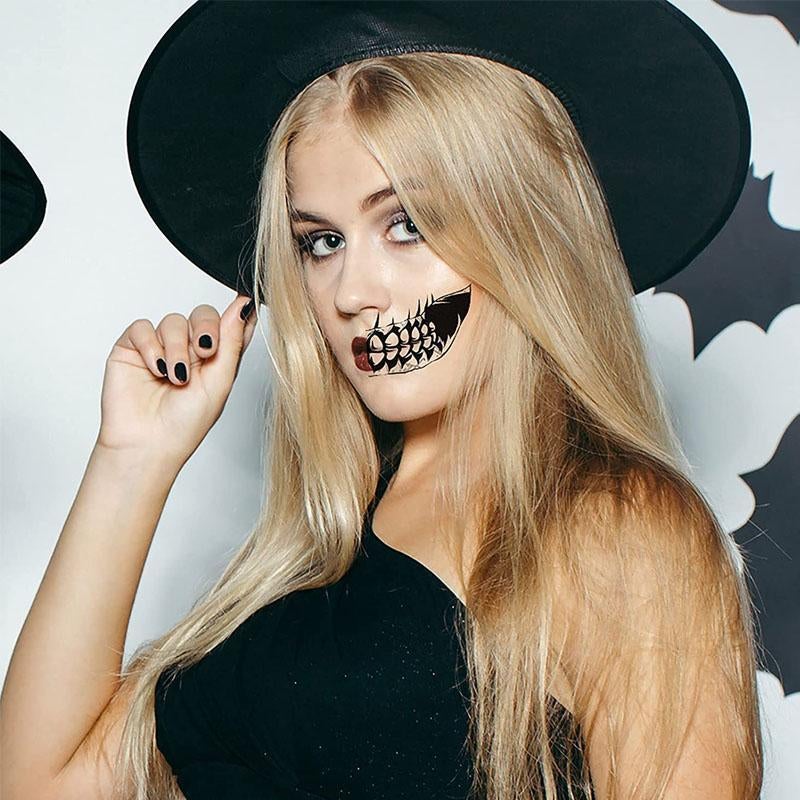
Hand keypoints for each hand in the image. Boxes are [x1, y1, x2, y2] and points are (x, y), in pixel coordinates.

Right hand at [96, 295, 257, 467]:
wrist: (148, 444)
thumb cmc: (186, 423)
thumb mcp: (220, 381)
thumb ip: (232, 342)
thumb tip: (245, 305)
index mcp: (215, 358)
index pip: (229, 325)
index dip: (237, 313)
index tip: (245, 302)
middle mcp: (189, 350)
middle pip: (202, 314)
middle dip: (206, 329)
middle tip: (205, 351)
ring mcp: (160, 347)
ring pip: (173, 321)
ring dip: (177, 348)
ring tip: (176, 376)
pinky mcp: (132, 349)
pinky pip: (142, 328)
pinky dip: (151, 347)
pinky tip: (156, 370)